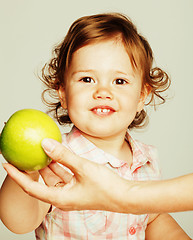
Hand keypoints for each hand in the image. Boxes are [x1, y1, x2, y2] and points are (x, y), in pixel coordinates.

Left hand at [2, 139, 131, 211]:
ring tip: (39, 151)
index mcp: (60, 198)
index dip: (17, 176)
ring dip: (46, 165)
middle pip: (40, 183)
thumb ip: (63, 155)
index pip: (32, 188)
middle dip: (31, 169)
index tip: (7, 164)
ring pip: (53, 178)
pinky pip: (64, 176)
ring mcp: (71, 193)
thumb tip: (45, 143)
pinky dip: (59, 165)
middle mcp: (63, 197)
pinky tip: (57, 154)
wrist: (124, 196)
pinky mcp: (78, 188)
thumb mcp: (82, 167)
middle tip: (23, 155)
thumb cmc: (106, 186)